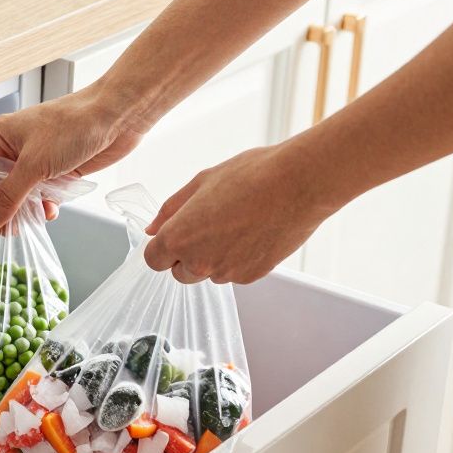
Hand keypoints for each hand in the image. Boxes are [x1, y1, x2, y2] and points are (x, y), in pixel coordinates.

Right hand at [0, 86, 144, 231]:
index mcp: (2, 137)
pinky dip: (47, 206)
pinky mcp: (59, 170)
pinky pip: (45, 195)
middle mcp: (17, 149)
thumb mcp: (34, 164)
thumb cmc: (73, 126)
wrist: (116, 117)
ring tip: (36, 220)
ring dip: (30, 211)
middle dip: (9, 210)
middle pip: (2, 189)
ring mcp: (39, 160)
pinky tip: (52, 211)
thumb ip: (9, 196)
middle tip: (14, 230)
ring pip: (24, 195)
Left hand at [144, 145, 342, 284]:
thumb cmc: (252, 175)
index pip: (153, 259)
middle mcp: (200, 262)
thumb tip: (153, 228)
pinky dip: (238, 259)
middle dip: (186, 255)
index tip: (174, 234)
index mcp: (179, 238)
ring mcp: (227, 273)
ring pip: (209, 273)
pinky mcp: (252, 276)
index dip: (162, 246)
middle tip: (209, 225)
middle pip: (179, 272)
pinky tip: (253, 232)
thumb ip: (171, 209)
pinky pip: (234, 273)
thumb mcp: (201, 182)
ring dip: (214, 257)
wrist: (300, 184)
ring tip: (237, 223)